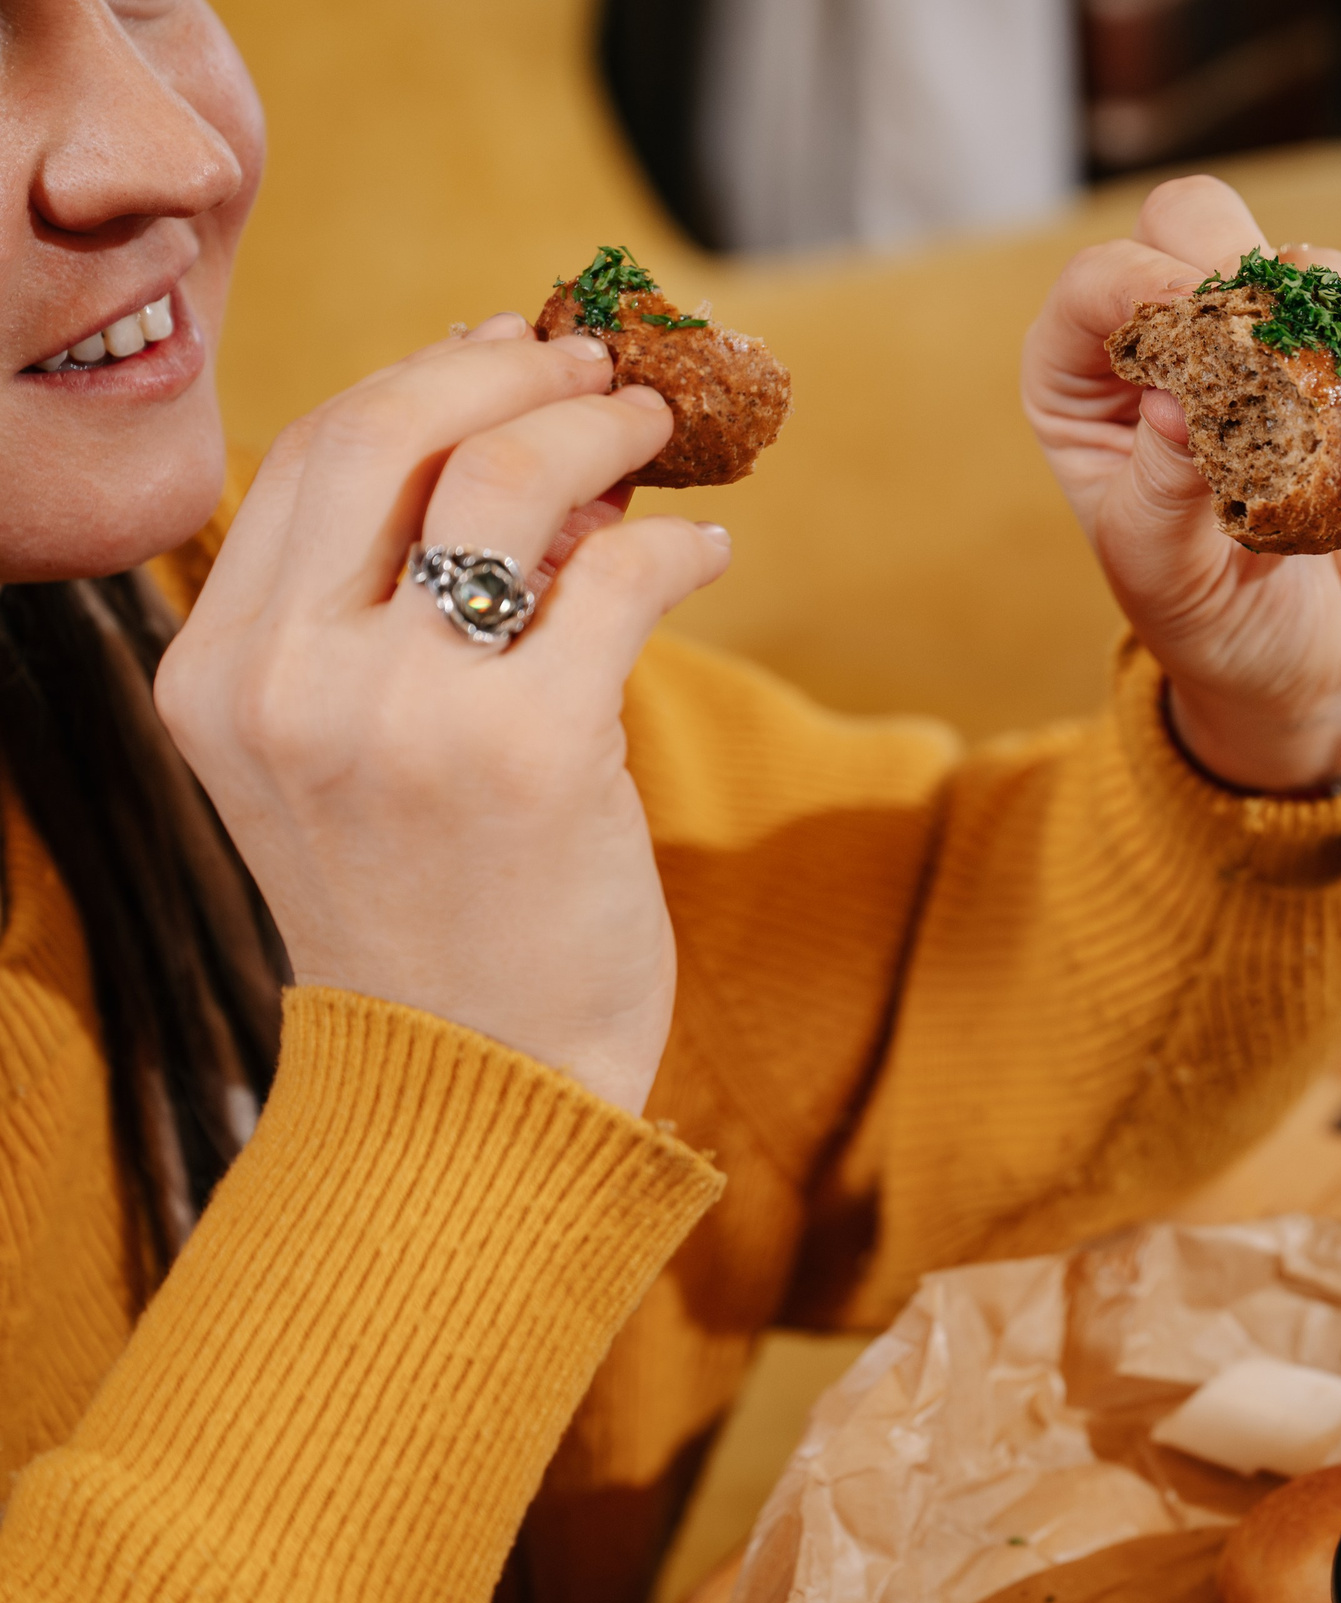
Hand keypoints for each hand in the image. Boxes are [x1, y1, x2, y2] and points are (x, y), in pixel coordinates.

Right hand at [157, 315, 729, 1113]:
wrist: (473, 1096)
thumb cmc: (434, 923)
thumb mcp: (354, 761)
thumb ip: (401, 616)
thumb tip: (543, 458)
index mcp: (215, 677)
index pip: (306, 456)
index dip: (418, 379)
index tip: (501, 350)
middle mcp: (284, 684)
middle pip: (390, 432)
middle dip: (511, 373)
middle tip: (599, 365)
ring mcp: (400, 717)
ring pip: (508, 481)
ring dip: (601, 431)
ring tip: (662, 435)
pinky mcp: (529, 752)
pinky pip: (618, 581)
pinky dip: (677, 546)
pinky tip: (705, 553)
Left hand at [1024, 177, 1340, 791]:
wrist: (1317, 674)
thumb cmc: (1214, 625)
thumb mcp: (1164, 582)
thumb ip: (1161, 496)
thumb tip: (1175, 412)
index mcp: (1090, 382)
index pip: (1101, 284)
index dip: (1147, 288)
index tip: (1204, 344)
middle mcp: (1175, 341)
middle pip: (1197, 222)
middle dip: (1241, 276)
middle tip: (1281, 361)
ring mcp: (1276, 344)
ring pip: (1309, 267)